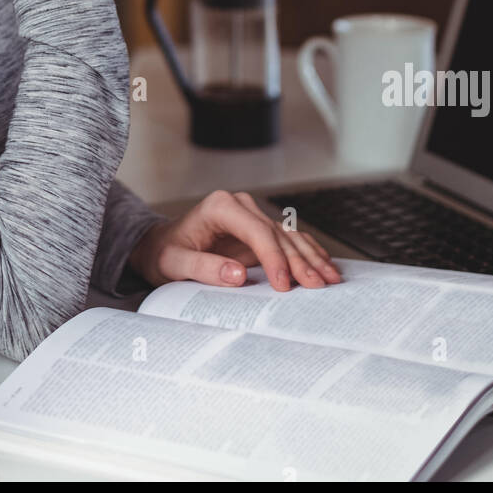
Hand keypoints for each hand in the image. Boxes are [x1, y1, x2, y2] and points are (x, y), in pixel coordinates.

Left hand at [129, 190, 342, 290]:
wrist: (161, 246)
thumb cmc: (166, 254)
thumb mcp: (175, 264)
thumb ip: (204, 268)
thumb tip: (237, 275)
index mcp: (221, 206)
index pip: (257, 232)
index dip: (274, 258)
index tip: (284, 285)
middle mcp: (240, 206)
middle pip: (277, 234)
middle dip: (299, 262)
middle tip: (318, 286)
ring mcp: (252, 216)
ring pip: (288, 237)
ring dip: (310, 258)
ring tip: (330, 279)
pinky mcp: (259, 230)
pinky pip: (288, 240)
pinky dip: (307, 253)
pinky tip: (324, 265)